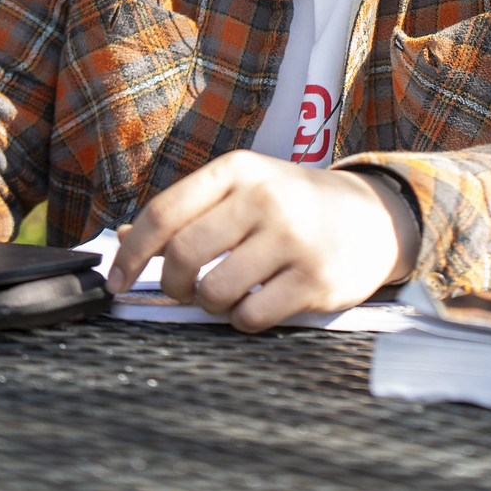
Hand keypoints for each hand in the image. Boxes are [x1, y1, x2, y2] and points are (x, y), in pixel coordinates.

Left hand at [105, 150, 419, 331]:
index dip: (132, 253)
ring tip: (226, 294)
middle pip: (184, 254)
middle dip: (173, 284)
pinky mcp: (315, 279)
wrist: (372, 216)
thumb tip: (126, 239)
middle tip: (183, 290)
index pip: (164, 212)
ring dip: (210, 304)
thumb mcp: (243, 188)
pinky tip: (255, 304)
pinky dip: (242, 319)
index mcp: (237, 170)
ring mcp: (292, 238)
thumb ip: (188, 210)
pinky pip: (251, 316)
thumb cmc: (294, 204)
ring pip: (215, 290)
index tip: (119, 279)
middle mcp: (264, 198)